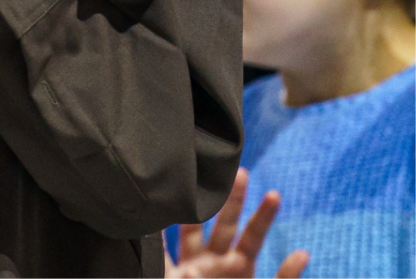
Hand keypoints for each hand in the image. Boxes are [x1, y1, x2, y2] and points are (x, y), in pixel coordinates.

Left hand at [167, 168, 307, 277]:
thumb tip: (140, 231)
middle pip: (225, 227)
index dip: (196, 206)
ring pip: (252, 245)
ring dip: (262, 221)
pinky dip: (290, 272)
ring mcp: (237, 278)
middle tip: (239, 172)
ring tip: (273, 195)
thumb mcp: (161, 275)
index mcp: (191, 261)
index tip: (198, 180)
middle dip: (232, 201)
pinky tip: (300, 255)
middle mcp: (216, 266)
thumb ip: (156, 256)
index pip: (192, 228)